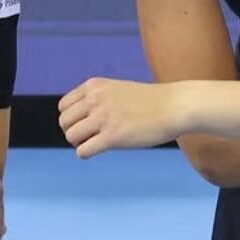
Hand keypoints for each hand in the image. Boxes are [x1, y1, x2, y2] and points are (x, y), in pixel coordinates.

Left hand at [57, 77, 182, 157]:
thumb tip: (77, 122)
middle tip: (90, 137)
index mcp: (94, 86)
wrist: (175, 106)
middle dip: (74, 132)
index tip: (86, 125)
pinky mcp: (112, 136)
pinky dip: (86, 153)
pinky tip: (98, 150)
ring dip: (80, 143)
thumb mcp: (117, 90)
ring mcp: (103, 117)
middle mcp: (95, 99)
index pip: (64, 106)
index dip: (72, 119)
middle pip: (64, 122)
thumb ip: (97, 99)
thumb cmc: (150, 102)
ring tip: (96, 142)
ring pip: (71, 136)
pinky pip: (83, 150)